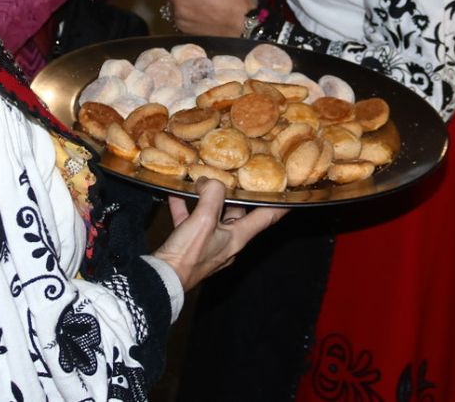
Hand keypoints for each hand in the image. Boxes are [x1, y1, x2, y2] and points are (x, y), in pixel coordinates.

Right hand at [151, 180, 285, 291]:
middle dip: (233, 194)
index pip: (266, 217)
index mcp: (238, 237)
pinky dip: (185, 208)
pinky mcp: (189, 246)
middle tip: (233, 174)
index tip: (292, 195)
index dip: (280, 206)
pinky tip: (175, 195)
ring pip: (212, 216)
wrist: (162, 279)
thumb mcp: (204, 219)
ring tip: (200, 181)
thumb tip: (210, 181)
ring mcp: (208, 245)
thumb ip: (211, 195)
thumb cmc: (188, 254)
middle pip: (237, 213)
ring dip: (205, 200)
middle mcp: (227, 241)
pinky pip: (190, 221)